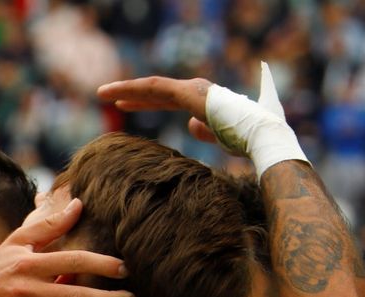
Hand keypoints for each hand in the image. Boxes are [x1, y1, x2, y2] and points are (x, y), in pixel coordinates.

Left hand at [98, 62, 305, 175]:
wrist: (262, 136)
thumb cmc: (250, 140)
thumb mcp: (223, 137)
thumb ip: (206, 130)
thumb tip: (190, 125)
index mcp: (203, 100)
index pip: (167, 98)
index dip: (145, 101)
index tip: (124, 105)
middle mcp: (196, 90)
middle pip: (156, 91)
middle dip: (130, 93)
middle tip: (105, 96)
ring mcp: (192, 90)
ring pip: (152, 86)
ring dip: (125, 89)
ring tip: (101, 93)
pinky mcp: (189, 94)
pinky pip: (156, 89)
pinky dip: (134, 90)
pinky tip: (116, 97)